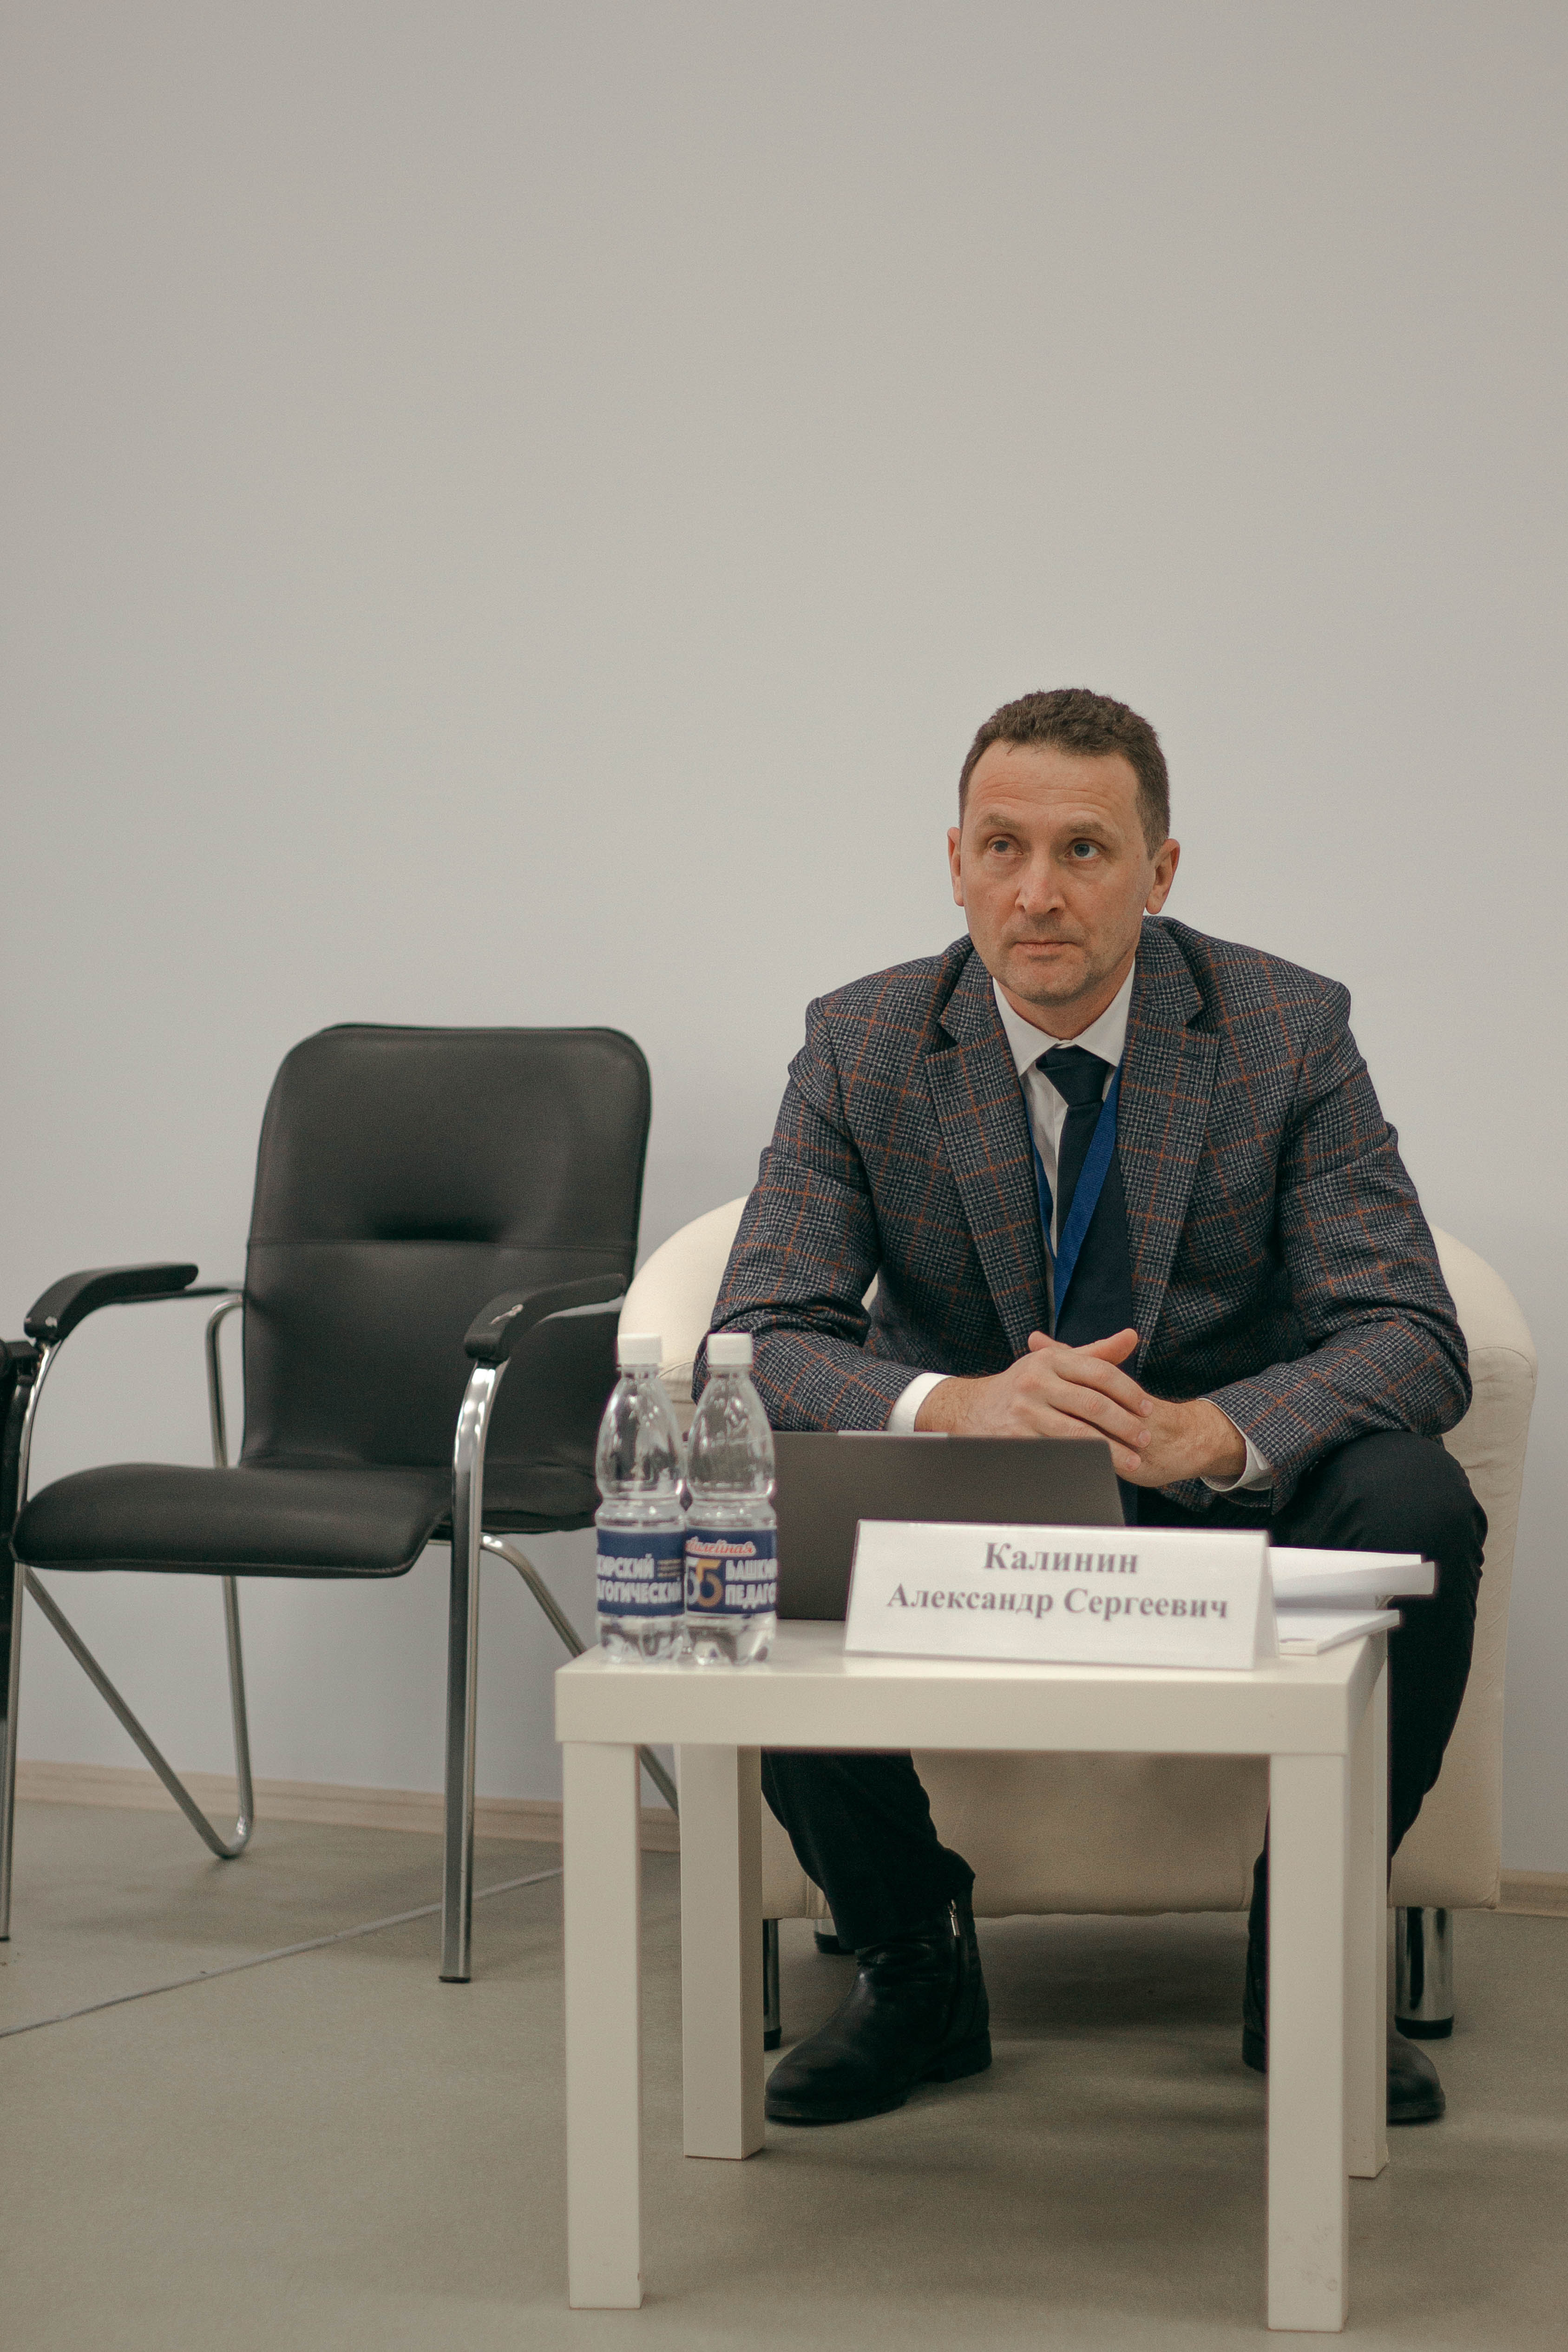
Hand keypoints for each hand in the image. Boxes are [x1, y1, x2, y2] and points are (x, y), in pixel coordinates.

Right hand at [914, 1328, 1153, 1474]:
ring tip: (1133, 1461)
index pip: (1100, 1373)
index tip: (1148, 1409)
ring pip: (1078, 1434)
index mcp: (1050, 1360)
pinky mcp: (1016, 1439)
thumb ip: (1094, 1353)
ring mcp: (1024, 1411)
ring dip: (1110, 1451)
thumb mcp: (1053, 1363)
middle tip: (1146, 1439)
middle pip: (1093, 1405)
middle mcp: (1035, 1381)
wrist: (969, 1410)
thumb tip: (1132, 1337)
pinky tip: (1100, 1470)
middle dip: (1125, 1425)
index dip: (1129, 1392)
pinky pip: (1057, 1453)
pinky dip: (1082, 1463)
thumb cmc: (1022, 1385)